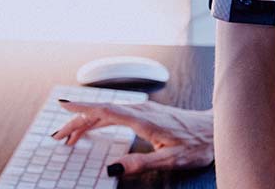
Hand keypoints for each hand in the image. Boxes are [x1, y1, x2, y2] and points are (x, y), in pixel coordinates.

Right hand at [52, 100, 213, 175]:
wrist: (215, 129)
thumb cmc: (197, 144)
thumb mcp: (171, 160)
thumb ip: (140, 164)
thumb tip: (112, 168)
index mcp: (142, 119)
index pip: (105, 111)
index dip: (81, 110)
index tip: (62, 107)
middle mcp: (140, 109)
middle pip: (101, 111)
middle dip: (77, 122)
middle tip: (58, 137)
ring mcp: (143, 109)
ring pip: (107, 111)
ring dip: (87, 121)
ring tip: (70, 136)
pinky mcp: (146, 112)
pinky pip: (116, 113)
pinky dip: (100, 119)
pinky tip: (94, 126)